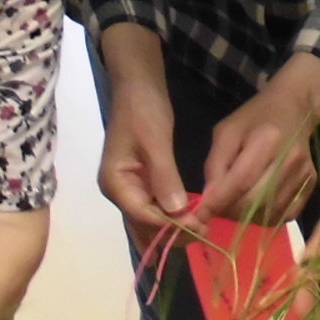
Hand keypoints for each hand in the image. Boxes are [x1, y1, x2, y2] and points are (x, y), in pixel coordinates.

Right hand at [99, 79, 188, 233]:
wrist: (137, 86)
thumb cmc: (143, 110)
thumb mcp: (155, 141)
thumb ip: (165, 177)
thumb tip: (177, 212)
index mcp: (115, 183)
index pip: (142, 215)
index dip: (170, 225)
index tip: (199, 227)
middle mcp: (118, 192)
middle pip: (143, 224)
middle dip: (171, 233)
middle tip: (204, 233)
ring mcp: (128, 188)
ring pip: (148, 220)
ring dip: (172, 228)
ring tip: (200, 232)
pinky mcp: (140, 182)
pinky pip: (154, 207)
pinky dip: (170, 216)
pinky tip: (188, 223)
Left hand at [200, 58, 319, 225]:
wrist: (295, 107)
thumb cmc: (255, 116)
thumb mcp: (227, 131)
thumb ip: (215, 164)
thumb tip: (209, 200)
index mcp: (267, 140)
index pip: (240, 181)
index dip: (218, 202)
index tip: (199, 216)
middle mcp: (289, 159)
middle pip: (255, 202)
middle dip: (230, 211)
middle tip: (217, 208)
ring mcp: (303, 174)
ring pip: (269, 213)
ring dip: (246, 216)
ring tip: (235, 204)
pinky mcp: (311, 184)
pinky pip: (284, 215)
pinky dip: (265, 217)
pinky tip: (256, 204)